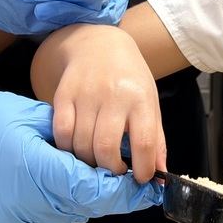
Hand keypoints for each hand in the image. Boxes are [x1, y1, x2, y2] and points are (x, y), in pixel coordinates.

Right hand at [0, 75, 161, 222]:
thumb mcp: (28, 118)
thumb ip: (68, 139)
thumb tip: (100, 152)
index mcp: (37, 173)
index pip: (96, 190)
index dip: (125, 190)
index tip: (147, 184)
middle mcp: (27, 205)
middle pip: (85, 208)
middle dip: (112, 197)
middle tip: (134, 184)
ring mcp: (11, 219)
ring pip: (66, 215)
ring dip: (87, 201)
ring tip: (104, 181)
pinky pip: (42, 217)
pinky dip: (60, 204)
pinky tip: (66, 186)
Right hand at [42, 24, 166, 182]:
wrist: (99, 44)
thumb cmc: (129, 78)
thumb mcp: (150, 103)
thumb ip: (156, 139)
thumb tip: (161, 174)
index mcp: (140, 98)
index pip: (144, 142)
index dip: (143, 169)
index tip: (141, 178)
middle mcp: (113, 95)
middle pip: (106, 147)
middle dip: (111, 169)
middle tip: (115, 171)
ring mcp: (85, 94)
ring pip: (82, 144)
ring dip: (89, 161)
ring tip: (97, 160)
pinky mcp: (63, 95)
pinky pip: (62, 133)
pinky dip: (68, 148)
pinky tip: (78, 148)